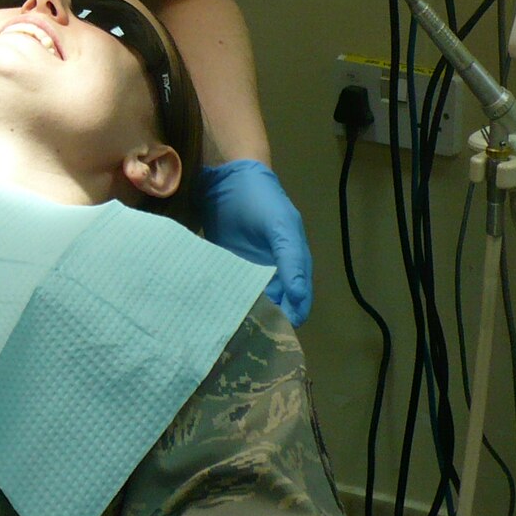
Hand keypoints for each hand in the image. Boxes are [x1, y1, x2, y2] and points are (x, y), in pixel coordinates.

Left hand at [202, 159, 313, 324]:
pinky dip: (226, 299)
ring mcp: (249, 267)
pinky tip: (216, 312)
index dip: (291, 317)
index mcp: (293, 262)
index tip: (278, 337)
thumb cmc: (261, 199)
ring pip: (251, 298)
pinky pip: (229, 286)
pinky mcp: (227, 263)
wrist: (228, 176)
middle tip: (251, 338)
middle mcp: (273, 269)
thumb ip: (290, 259)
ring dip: (246, 312)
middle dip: (267, 320)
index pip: (298, 300)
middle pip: (275, 304)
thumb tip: (299, 298)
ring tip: (232, 332)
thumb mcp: (281, 226)